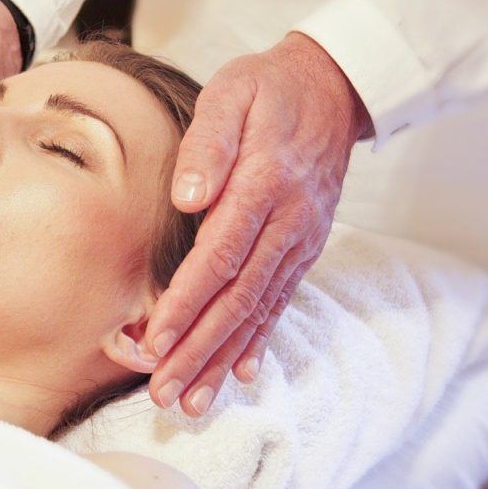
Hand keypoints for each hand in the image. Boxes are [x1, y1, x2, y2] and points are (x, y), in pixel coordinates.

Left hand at [143, 32, 373, 414]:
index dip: (187, 302)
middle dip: (199, 349)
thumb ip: (208, 143)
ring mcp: (300, 239)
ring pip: (257, 309)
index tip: (155, 340)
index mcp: (264, 183)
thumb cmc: (268, 88)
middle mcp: (288, 221)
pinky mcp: (303, 246)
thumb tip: (187, 197)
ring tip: (193, 401)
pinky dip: (259, 339)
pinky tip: (241, 373)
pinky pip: (280, 301)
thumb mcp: (232, 93)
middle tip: (165, 394)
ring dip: (223, 357)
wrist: (331, 87)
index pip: (220, 255)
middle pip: (238, 297)